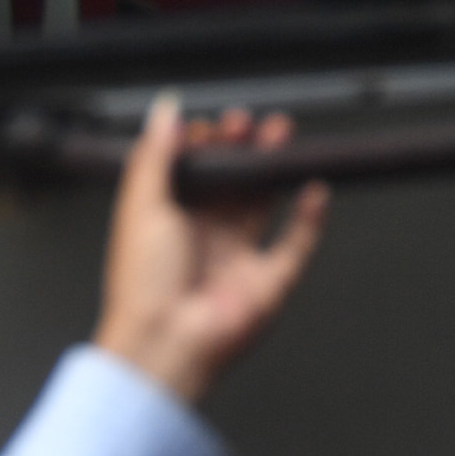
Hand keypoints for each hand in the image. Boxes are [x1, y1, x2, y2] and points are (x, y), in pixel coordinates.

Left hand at [90, 93, 327, 404]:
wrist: (165, 341)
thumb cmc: (142, 285)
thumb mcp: (140, 207)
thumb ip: (154, 157)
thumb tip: (164, 114)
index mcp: (165, 221)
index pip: (191, 172)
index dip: (203, 146)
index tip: (213, 125)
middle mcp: (202, 238)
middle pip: (230, 183)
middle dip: (242, 150)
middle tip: (251, 124)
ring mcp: (237, 258)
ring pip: (262, 203)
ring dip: (272, 170)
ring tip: (281, 136)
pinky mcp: (268, 281)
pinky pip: (297, 244)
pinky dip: (310, 218)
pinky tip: (313, 189)